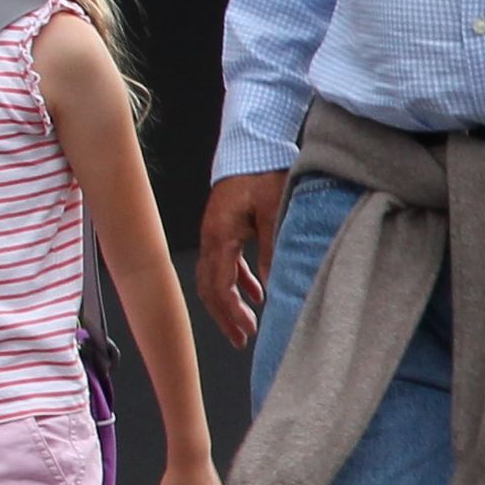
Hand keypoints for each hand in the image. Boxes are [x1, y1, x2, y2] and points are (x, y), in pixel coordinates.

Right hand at [197, 169, 288, 349]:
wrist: (252, 145)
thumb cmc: (262, 172)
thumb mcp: (274, 211)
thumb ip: (271, 248)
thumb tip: (271, 286)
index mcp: (220, 235)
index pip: (219, 285)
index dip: (230, 312)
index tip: (246, 331)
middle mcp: (211, 238)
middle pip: (210, 288)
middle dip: (225, 316)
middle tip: (242, 340)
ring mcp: (215, 234)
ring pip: (215, 278)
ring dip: (230, 303)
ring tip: (246, 326)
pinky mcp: (225, 229)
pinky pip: (226, 263)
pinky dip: (239, 282)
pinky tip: (257, 294)